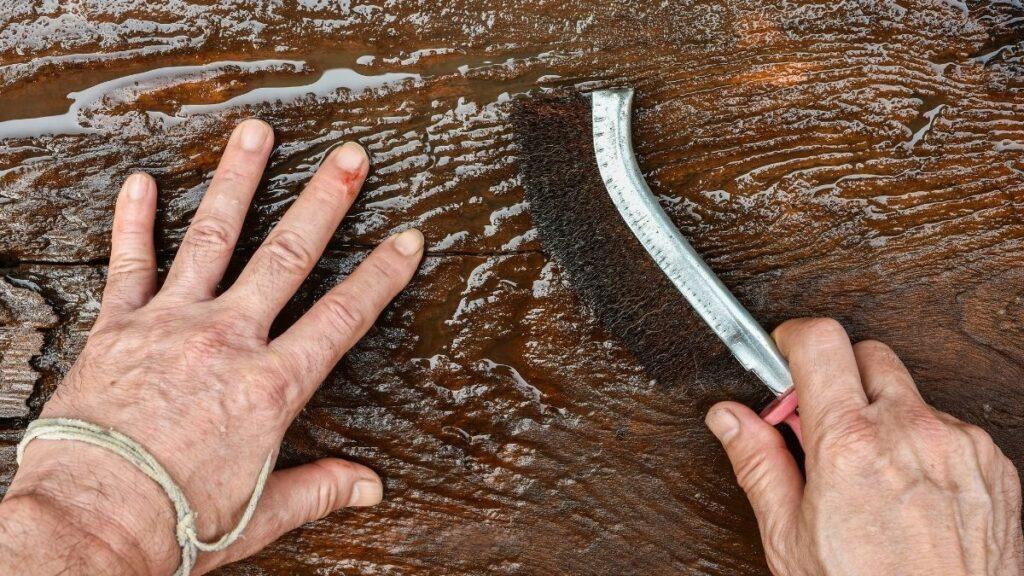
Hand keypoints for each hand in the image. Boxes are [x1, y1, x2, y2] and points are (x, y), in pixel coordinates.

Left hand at [0, 119, 424, 574]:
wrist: (91, 522)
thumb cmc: (178, 521)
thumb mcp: (264, 513)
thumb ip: (321, 488)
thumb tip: (372, 488)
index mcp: (270, 386)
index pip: (343, 317)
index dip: (381, 275)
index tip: (406, 239)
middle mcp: (226, 341)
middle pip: (287, 257)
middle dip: (324, 202)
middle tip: (349, 158)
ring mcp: (171, 325)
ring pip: (213, 238)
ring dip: (238, 182)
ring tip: (257, 134)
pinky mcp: (119, 327)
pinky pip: (129, 263)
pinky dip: (134, 220)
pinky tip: (142, 181)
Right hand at [705, 318, 1023, 575]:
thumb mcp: (790, 537)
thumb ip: (757, 463)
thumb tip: (729, 419)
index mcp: (850, 444)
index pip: (820, 342)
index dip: (793, 338)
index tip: (783, 352)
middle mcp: (910, 432)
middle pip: (868, 355)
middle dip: (839, 377)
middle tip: (821, 424)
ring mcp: (959, 445)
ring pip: (911, 395)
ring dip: (885, 415)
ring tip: (871, 474)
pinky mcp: (993, 465)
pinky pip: (950, 428)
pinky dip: (924, 445)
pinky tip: (910, 492)